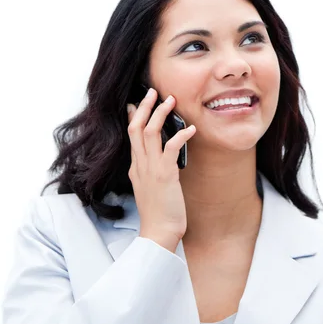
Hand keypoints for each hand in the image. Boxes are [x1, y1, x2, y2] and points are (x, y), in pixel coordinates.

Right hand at [126, 87, 195, 251]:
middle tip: (153, 91)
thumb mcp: (150, 187)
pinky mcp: (164, 175)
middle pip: (136, 128)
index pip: (131, 135)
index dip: (133, 116)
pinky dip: (180, 135)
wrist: (159, 232)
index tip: (135, 102)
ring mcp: (150, 169)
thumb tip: (156, 160)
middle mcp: (140, 165)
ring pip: (150, 132)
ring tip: (170, 100)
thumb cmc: (159, 213)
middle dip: (144, 107)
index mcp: (135, 167)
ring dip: (159, 113)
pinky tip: (191, 129)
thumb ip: (150, 171)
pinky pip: (170, 148)